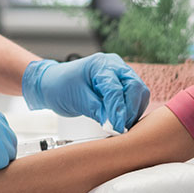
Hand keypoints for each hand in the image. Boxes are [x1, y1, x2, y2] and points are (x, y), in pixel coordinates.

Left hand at [21, 55, 149, 131]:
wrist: (54, 83)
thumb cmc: (60, 86)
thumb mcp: (76, 99)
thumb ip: (97, 110)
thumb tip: (115, 125)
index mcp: (100, 64)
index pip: (115, 88)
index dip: (118, 110)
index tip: (117, 127)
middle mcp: (114, 66)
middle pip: (135, 87)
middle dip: (130, 110)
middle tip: (121, 128)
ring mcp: (120, 74)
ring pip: (139, 92)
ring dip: (133, 111)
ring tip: (121, 126)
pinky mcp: (122, 85)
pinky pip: (135, 98)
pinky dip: (132, 110)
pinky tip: (123, 121)